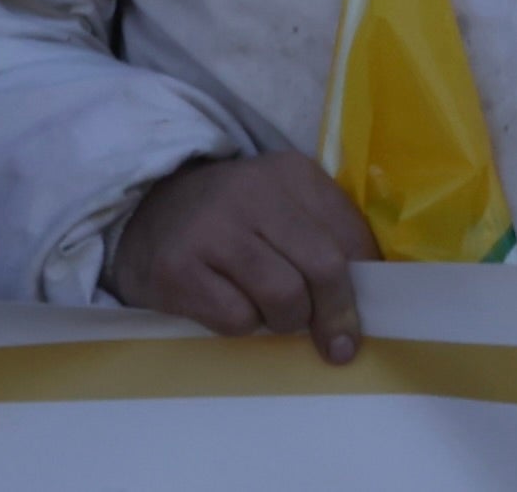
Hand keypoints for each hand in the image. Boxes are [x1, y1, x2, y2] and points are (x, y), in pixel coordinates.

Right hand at [106, 151, 371, 360]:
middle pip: (323, 266)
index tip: (369, 314)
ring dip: (288, 321)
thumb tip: (371, 292)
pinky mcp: (176, 270)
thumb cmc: (232, 218)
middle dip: (336, 313)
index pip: (350, 233)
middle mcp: (254, 193)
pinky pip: (235, 318)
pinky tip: (234, 310)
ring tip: (277, 318)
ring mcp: (212, 230)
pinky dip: (244, 327)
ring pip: (283, 296)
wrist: (145, 211)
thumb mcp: (282, 206)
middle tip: (337, 343)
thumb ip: (325, 235)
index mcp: (293, 173)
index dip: (366, 280)